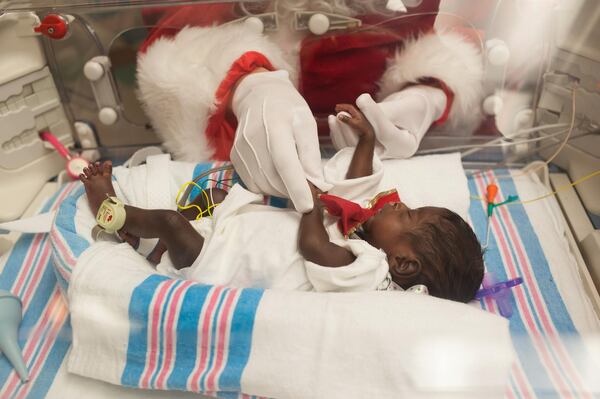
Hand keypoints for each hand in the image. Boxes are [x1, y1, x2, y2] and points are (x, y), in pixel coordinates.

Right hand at [230, 72, 330, 212]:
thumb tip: (316, 183)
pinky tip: (278, 177)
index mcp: (275, 126)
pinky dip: (269, 187)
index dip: (296, 187)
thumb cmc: (288, 110)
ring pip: (263, 185)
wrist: (258, 96)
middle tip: (309, 189)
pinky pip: (253, 184)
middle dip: (294, 191)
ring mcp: (241, 150)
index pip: (285, 162)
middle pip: (274, 178)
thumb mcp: (306, 123)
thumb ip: (311, 153)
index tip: (308, 206)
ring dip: (282, 191)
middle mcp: (253, 138)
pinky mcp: (235, 158)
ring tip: (294, 180)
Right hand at [334, 104, 374, 140]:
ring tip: (339, 112)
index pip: (349, 107)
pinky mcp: (358, 122)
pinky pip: (351, 116)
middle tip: (336, 108)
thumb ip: (346, 119)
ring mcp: (358, 118)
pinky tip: (344, 118)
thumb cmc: (362, 128)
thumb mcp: (354, 123)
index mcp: (357, 113)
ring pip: (350, 112)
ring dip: (344, 111)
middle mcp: (358, 114)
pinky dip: (346, 116)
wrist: (368, 134)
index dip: (342, 106)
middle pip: (349, 109)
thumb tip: (339, 116)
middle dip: (343, 108)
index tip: (336, 107)